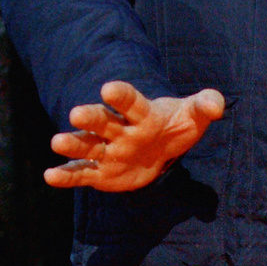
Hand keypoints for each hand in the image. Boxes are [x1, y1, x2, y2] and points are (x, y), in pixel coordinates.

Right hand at [43, 81, 226, 191]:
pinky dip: (66, 175)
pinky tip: (49, 176)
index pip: (132, 102)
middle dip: (91, 118)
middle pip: (103, 121)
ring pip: (86, 146)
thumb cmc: (176, 125)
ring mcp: (106, 150)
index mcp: (142, 114)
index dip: (122, 96)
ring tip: (57, 142)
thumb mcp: (194, 115)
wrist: (162, 149)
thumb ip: (206, 105)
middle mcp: (119, 130)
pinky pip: (81, 173)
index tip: (109, 89)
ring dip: (72, 144)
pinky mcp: (99, 172)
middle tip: (76, 113)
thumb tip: (217, 106)